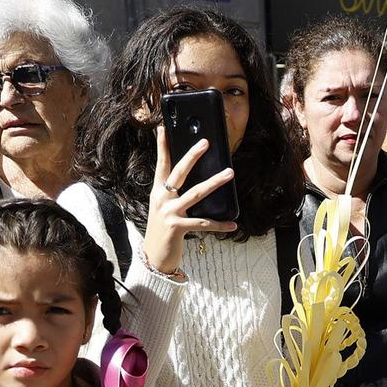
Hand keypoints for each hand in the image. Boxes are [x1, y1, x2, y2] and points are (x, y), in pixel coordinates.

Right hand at [144, 124, 238, 275]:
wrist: (154, 258)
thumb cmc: (163, 231)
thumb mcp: (164, 209)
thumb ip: (174, 195)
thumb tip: (193, 182)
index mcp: (158, 192)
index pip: (161, 164)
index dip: (162, 146)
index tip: (164, 128)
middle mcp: (162, 199)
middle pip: (179, 172)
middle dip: (192, 156)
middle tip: (205, 142)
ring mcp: (169, 212)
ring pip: (196, 193)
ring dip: (215, 182)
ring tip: (229, 174)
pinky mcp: (177, 227)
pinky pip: (203, 223)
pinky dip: (219, 225)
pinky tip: (232, 224)